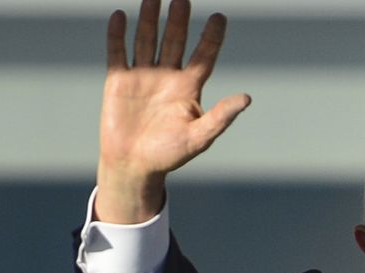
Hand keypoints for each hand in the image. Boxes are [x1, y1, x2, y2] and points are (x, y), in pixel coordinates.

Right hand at [95, 0, 249, 222]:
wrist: (134, 165)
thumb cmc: (170, 155)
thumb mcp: (200, 137)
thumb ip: (221, 117)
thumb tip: (247, 99)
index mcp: (188, 88)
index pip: (203, 56)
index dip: (211, 37)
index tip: (220, 16)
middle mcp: (167, 77)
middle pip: (175, 40)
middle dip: (178, 19)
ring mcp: (142, 76)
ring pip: (147, 39)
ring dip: (149, 18)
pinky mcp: (118, 80)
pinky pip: (118, 51)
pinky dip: (118, 34)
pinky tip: (121, 15)